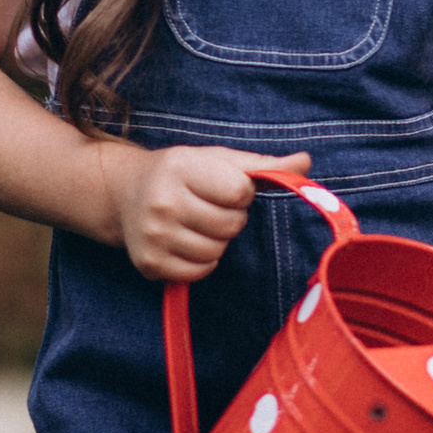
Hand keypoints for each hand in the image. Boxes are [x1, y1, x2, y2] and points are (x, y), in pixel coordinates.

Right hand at [95, 143, 311, 282]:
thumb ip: (264, 165)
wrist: (124, 192)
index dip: (240, 192)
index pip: (240, 191)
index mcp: (181, 168)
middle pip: (231, 224)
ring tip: (195, 223)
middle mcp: (162, 201)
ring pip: (217, 251)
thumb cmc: (183, 173)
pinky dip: (202, 262)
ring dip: (216, 240)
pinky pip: (199, 272)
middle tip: (207, 206)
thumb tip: (307, 162)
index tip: (222, 187)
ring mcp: (153, 235)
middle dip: (229, 217)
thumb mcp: (218, 159)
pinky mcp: (149, 263)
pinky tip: (186, 242)